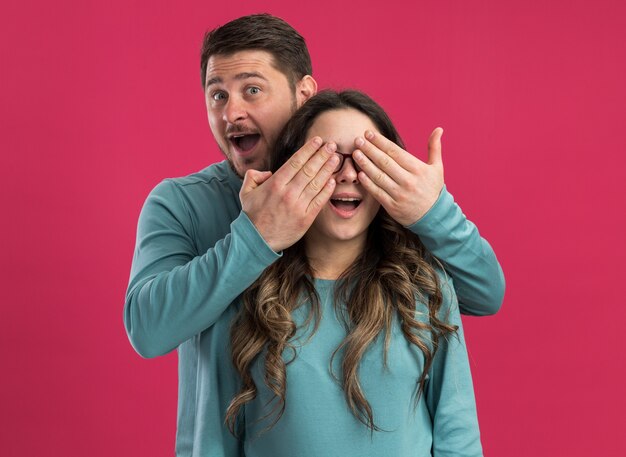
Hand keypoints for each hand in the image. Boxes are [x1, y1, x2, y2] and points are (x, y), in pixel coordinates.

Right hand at [240, 137, 338, 251]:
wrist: (256, 241)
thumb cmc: (252, 215)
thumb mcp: (246, 192)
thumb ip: (254, 176)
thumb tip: (267, 172)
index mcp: (275, 184)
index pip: (296, 161)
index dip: (309, 149)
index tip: (318, 140)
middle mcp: (288, 193)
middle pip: (309, 169)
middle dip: (322, 155)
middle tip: (332, 145)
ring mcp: (298, 206)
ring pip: (317, 183)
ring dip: (328, 169)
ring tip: (336, 159)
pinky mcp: (305, 219)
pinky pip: (319, 201)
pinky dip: (327, 190)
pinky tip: (333, 181)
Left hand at [352, 128, 444, 225]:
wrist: (433, 217)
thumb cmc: (433, 189)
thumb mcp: (437, 168)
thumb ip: (435, 147)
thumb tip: (438, 129)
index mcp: (418, 169)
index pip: (395, 152)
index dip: (380, 142)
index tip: (369, 134)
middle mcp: (408, 181)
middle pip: (384, 162)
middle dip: (369, 149)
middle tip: (357, 140)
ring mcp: (399, 194)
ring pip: (378, 176)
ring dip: (365, 164)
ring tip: (355, 153)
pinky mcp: (392, 206)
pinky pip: (377, 192)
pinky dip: (368, 183)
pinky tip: (360, 174)